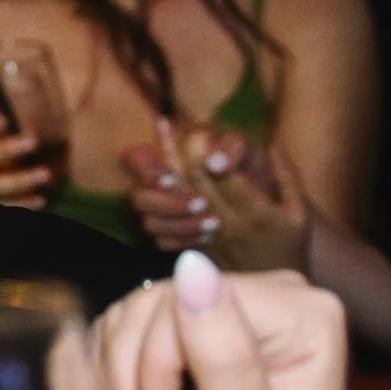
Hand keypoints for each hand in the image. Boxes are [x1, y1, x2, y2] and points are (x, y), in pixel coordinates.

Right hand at [98, 254, 355, 389]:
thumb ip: (224, 356)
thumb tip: (193, 266)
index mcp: (298, 313)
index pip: (185, 302)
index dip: (153, 366)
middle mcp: (263, 298)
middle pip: (147, 308)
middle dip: (127, 384)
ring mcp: (221, 313)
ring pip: (122, 323)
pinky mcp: (185, 335)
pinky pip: (116, 338)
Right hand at [123, 123, 235, 251]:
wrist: (255, 189)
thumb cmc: (241, 160)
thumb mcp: (241, 146)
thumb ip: (230, 148)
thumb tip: (215, 163)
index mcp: (163, 154)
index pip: (135, 159)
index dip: (146, 170)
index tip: (170, 177)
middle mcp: (154, 184)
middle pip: (139, 198)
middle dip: (170, 203)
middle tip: (203, 203)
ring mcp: (159, 210)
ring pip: (150, 224)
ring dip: (181, 224)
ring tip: (215, 222)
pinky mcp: (168, 232)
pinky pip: (164, 242)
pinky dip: (186, 240)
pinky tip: (209, 235)